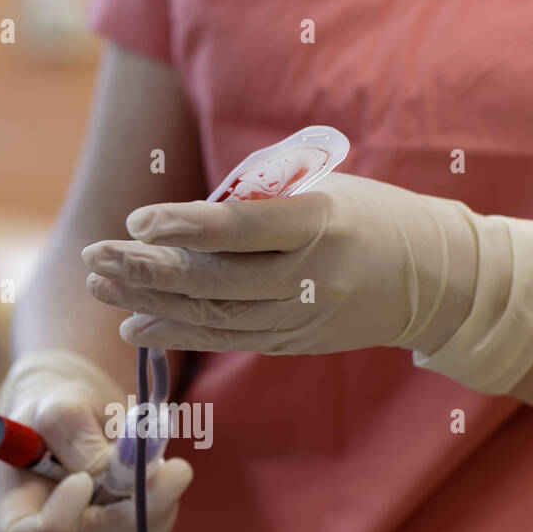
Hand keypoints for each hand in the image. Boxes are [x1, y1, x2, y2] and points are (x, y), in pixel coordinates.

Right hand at [0, 349, 192, 531]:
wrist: (78, 420)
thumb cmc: (54, 411)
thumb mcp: (54, 404)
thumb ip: (69, 428)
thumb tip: (104, 464)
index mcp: (11, 511)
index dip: (56, 520)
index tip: (81, 481)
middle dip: (134, 505)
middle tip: (175, 469)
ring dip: (156, 497)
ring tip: (158, 452)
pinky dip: (165, 499)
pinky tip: (159, 470)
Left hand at [80, 172, 481, 356]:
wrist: (435, 280)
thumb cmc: (373, 216)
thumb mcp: (327, 189)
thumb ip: (262, 203)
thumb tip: (186, 220)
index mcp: (319, 225)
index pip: (241, 228)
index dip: (185, 225)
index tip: (136, 219)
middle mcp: (308, 277)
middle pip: (214, 281)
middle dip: (147, 270)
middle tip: (97, 258)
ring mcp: (301, 318)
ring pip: (214, 317)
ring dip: (151, 304)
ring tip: (103, 288)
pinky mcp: (294, 342)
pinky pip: (229, 339)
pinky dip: (180, 333)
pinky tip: (140, 324)